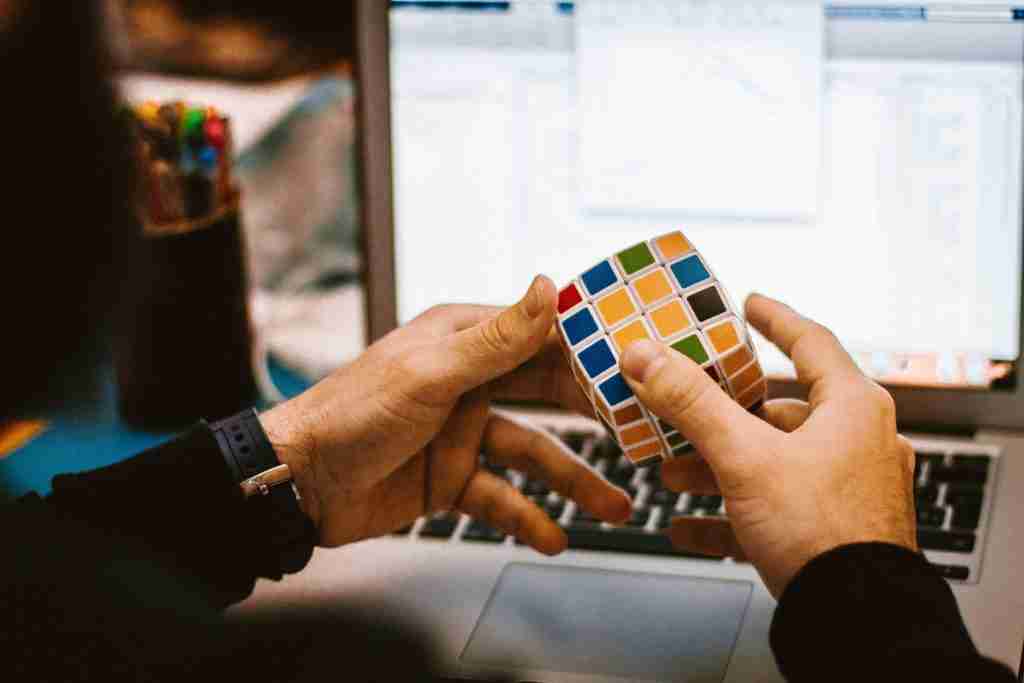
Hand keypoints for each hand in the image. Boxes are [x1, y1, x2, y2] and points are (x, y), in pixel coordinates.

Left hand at [259, 276, 631, 552]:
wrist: (297, 484)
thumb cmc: (352, 413)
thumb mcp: (431, 374)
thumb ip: (496, 340)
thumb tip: (549, 287)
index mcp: (463, 340)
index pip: (541, 337)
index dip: (590, 350)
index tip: (639, 362)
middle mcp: (469, 382)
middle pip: (547, 396)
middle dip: (593, 417)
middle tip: (642, 434)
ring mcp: (462, 432)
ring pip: (532, 453)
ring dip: (572, 481)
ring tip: (613, 506)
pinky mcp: (451, 478)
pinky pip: (500, 497)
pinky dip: (526, 517)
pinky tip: (553, 537)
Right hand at [619, 294, 916, 597]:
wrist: (856, 619)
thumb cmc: (823, 532)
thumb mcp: (744, 456)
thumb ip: (691, 402)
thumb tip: (646, 355)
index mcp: (852, 408)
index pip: (812, 342)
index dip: (775, 319)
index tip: (750, 304)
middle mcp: (857, 443)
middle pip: (779, 410)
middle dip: (721, 416)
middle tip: (683, 410)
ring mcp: (847, 489)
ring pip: (771, 462)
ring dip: (718, 466)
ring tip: (674, 476)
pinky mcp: (833, 531)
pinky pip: (774, 511)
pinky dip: (732, 514)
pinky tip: (691, 528)